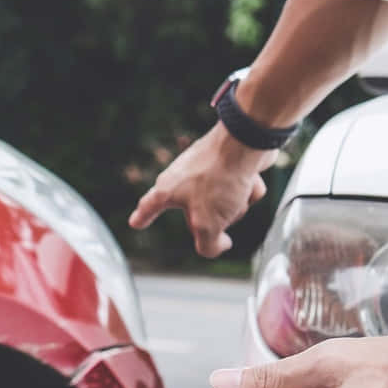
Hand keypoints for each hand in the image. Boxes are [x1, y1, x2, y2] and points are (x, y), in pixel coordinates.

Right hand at [128, 122, 271, 256]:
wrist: (245, 142)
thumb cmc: (218, 179)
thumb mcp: (207, 225)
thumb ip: (207, 246)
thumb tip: (219, 244)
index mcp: (168, 190)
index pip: (148, 208)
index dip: (143, 217)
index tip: (135, 222)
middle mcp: (183, 178)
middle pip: (197, 215)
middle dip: (215, 220)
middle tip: (220, 214)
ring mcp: (207, 170)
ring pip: (223, 204)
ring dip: (237, 204)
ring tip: (238, 192)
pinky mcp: (229, 164)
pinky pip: (240, 189)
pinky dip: (249, 188)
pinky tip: (251, 181)